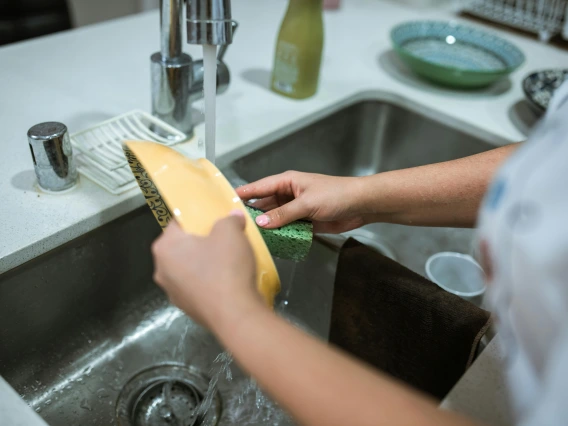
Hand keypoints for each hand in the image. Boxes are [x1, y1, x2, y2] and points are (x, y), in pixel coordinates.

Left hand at [151, 211, 264, 331]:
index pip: (177, 223)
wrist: (235, 315)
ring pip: (189, 268)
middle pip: (182, 247)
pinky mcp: (187, 308)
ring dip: (204, 263)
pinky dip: (209, 282)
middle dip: (200, 241)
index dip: (197, 218)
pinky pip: (197, 287)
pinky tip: (227, 282)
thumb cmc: (226, 267)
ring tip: (228, 261)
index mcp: (165, 247)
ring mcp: (172, 292)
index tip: (213, 219)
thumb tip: (233, 217)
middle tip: (223, 238)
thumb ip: (229, 219)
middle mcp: (161, 270)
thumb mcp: (231, 232)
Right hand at [236, 171, 366, 233]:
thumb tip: (261, 223)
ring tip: (249, 238)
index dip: (244, 193)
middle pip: (265, 205)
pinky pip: (287, 228)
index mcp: (287, 182)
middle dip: (253, 214)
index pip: (260, 187)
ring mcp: (296, 209)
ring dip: (267, 227)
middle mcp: (289, 194)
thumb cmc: (336, 195)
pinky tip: (270, 243)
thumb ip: (284, 214)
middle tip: (235, 226)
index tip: (226, 200)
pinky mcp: (304, 222)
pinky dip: (280, 235)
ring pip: (275, 218)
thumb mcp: (307, 203)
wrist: (361, 206)